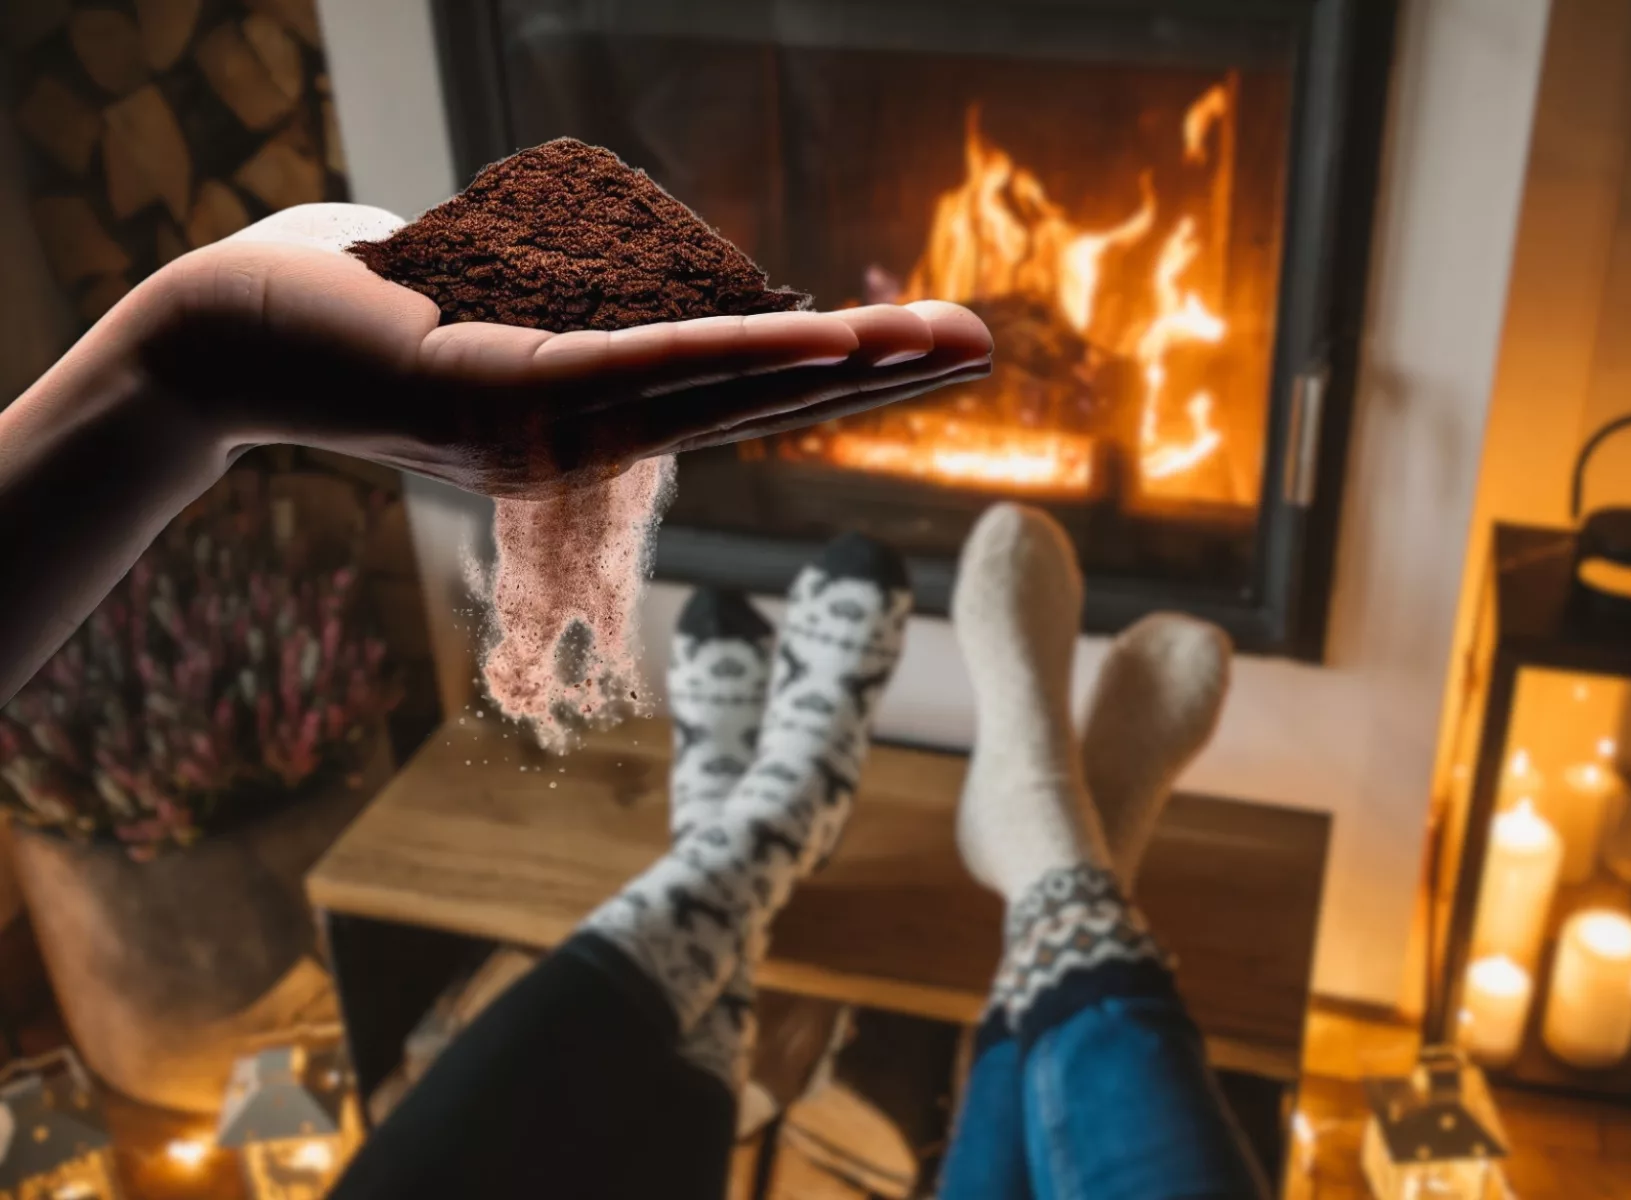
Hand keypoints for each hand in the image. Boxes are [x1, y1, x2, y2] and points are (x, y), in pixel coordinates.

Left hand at [0, 204, 988, 705]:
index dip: (836, 369)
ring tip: (941, 345)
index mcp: (595, 406)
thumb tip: (625, 264)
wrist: (222, 335)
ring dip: (843, 367)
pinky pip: (647, 372)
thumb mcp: (488, 281)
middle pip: (756, 400)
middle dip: (875, 374)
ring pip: (725, 392)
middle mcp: (590, 438)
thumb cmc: (348, 298)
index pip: (738, 389)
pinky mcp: (505, 405)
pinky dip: (748, 355)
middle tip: (984, 346)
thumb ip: (569, 285)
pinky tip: (830, 340)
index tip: (924, 345)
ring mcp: (553, 434)